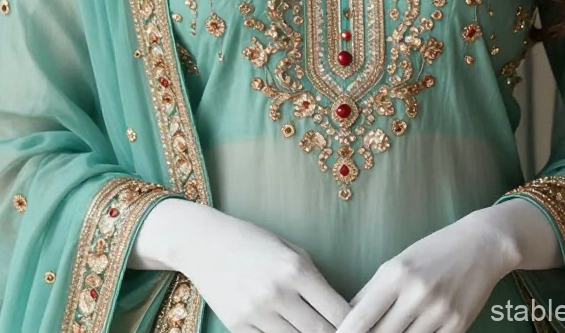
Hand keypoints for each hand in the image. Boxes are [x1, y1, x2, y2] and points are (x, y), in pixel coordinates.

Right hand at [130, 197, 351, 332]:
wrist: (203, 242)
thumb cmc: (253, 241)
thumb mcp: (290, 249)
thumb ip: (314, 279)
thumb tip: (341, 311)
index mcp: (296, 269)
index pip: (338, 312)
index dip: (353, 325)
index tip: (361, 328)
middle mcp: (278, 292)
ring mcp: (256, 312)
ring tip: (315, 330)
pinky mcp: (237, 326)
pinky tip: (289, 331)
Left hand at [334, 200, 558, 332]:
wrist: (480, 245)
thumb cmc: (432, 252)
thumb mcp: (398, 263)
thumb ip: (373, 292)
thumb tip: (347, 318)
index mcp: (395, 274)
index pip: (360, 317)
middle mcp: (416, 294)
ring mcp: (438, 313)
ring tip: (387, 332)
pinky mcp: (458, 327)